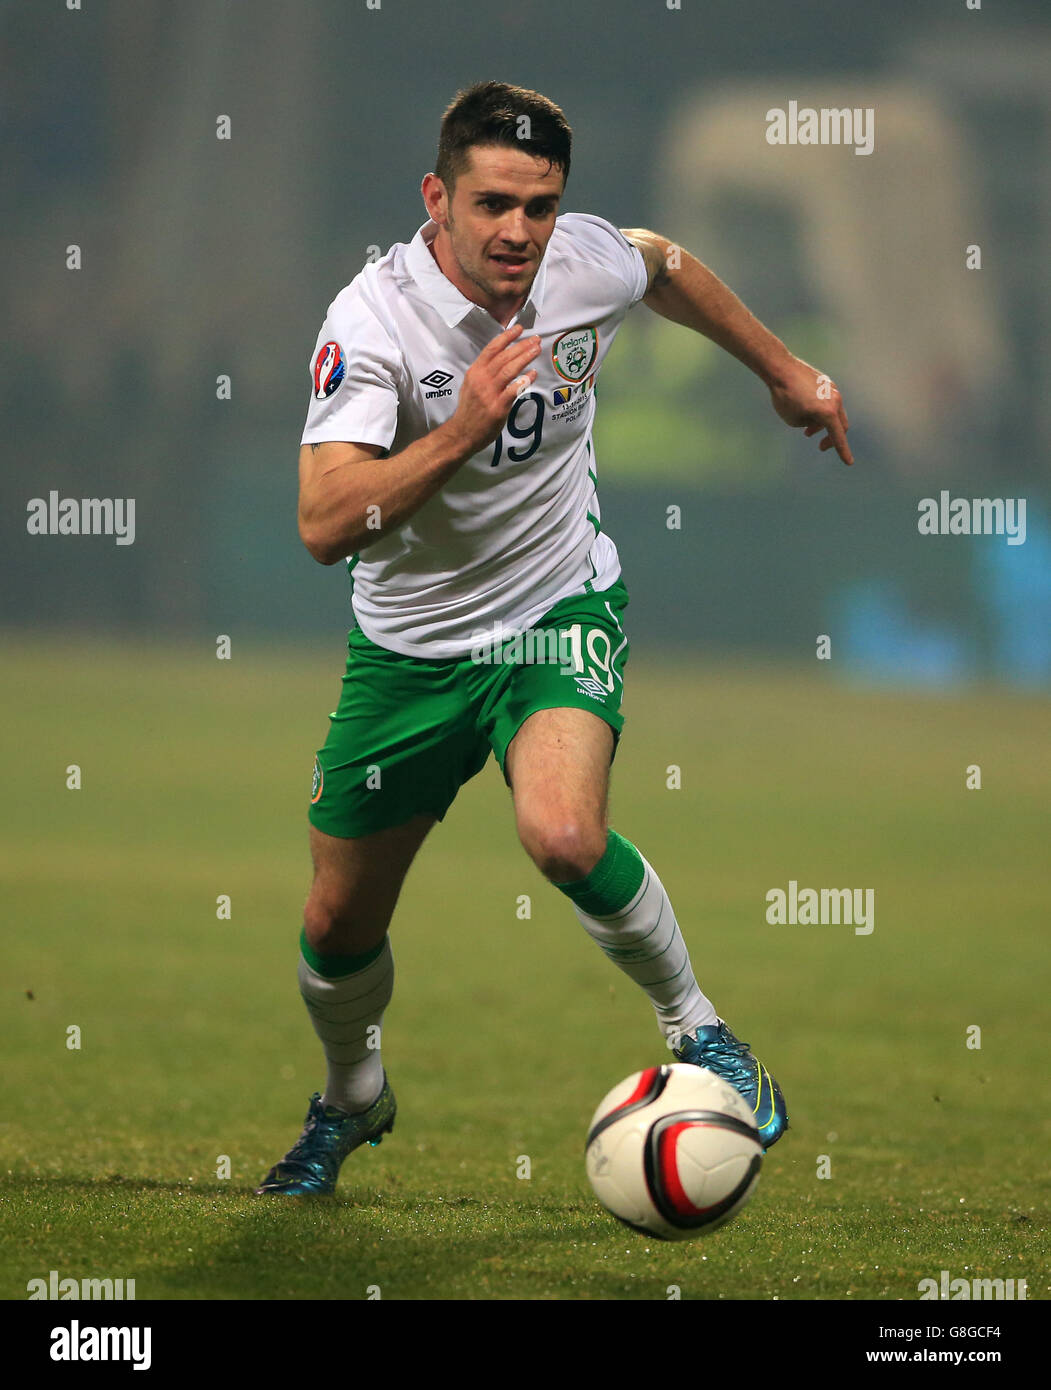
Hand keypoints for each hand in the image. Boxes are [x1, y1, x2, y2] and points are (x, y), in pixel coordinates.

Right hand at [446, 324, 541, 456]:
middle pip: (503, 357)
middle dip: (521, 346)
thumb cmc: (469, 409)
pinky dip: (524, 380)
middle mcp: (481, 379)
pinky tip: (533, 374)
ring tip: (536, 350)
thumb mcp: (470, 385)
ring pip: (509, 370)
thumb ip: (484, 371)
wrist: (462, 433)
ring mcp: (489, 393)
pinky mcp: (497, 407)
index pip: (491, 349)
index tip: (519, 329)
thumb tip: (501, 358)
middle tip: (535, 339)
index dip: (506, 337)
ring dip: (524, 358)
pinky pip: (513, 390)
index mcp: (475, 371)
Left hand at [768, 357, 852, 464]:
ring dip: (824, 425)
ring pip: (834, 413)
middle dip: (831, 438)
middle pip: (840, 426)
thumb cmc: (785, 397)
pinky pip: (829, 402)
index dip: (843, 451)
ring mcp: (833, 390)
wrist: (781, 369)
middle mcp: (835, 400)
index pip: (838, 437)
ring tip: (807, 432)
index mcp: (828, 412)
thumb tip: (815, 420)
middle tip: (820, 447)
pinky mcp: (827, 383)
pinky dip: (822, 412)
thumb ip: (809, 424)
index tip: (849, 462)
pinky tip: (808, 413)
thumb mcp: (794, 421)